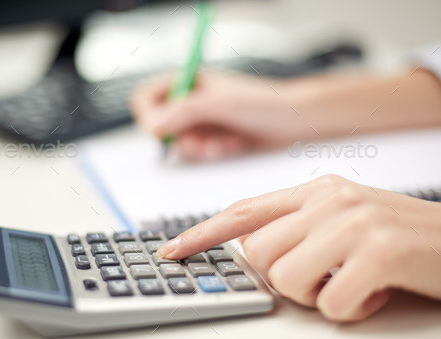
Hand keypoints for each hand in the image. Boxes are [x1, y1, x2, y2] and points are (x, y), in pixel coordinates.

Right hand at [130, 72, 307, 159]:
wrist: (294, 121)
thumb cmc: (262, 101)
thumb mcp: (218, 103)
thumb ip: (182, 112)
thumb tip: (151, 127)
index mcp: (187, 82)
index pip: (146, 98)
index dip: (148, 116)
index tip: (161, 131)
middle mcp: (191, 102)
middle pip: (162, 127)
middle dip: (183, 139)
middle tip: (202, 142)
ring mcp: (202, 122)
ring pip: (182, 144)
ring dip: (202, 148)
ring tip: (224, 143)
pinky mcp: (214, 139)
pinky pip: (200, 154)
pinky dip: (215, 153)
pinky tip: (233, 145)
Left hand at [157, 175, 440, 320]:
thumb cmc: (407, 238)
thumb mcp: (347, 218)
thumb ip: (299, 226)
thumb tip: (254, 249)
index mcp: (318, 190)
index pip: (244, 210)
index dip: (202, 233)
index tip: (172, 251)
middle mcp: (331, 199)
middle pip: (260, 254)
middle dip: (286, 278)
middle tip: (328, 275)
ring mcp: (354, 223)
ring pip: (287, 279)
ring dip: (318, 295)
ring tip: (354, 281)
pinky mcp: (378, 253)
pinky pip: (330, 303)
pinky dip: (352, 309)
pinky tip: (378, 291)